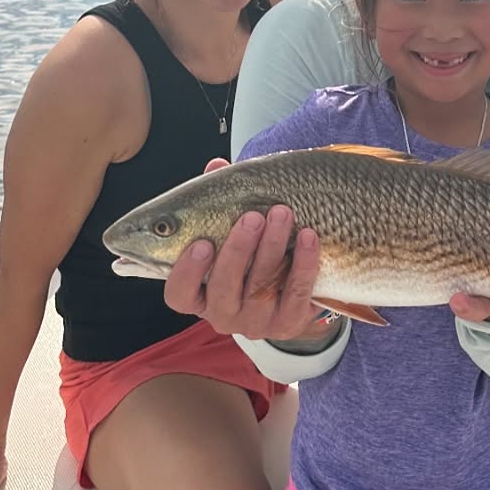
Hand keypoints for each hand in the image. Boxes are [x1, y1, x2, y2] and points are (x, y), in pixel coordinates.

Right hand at [163, 200, 333, 342]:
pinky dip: (304, 263)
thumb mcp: (230, 231)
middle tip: (252, 216)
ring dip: (272, 248)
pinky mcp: (290, 323)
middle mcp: (223, 315)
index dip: (187, 272)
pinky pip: (297, 294)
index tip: (202, 243)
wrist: (290, 290)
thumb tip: (217, 166)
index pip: (180, 295)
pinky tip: (309, 236)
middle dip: (238, 250)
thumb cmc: (250, 253)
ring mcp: (256, 322)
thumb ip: (218, 201)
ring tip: (282, 214)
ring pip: (261, 289)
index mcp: (200, 294)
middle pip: (223, 289)